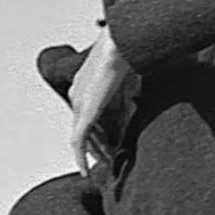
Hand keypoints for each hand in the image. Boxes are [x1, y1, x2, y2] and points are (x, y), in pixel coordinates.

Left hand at [67, 28, 137, 174]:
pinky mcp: (84, 112)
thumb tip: (136, 105)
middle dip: (96, 144)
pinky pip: (78, 140)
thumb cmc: (127, 54)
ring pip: (82, 136)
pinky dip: (80, 156)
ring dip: (93, 152)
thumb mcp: (128, 78)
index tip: (110, 143)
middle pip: (84, 127)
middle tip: (108, 158)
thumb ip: (127, 95)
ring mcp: (79, 103)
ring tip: (103, 164)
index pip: (89, 114)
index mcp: (85, 84)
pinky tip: (84, 169)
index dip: (99, 131)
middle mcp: (78, 94)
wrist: (121, 45)